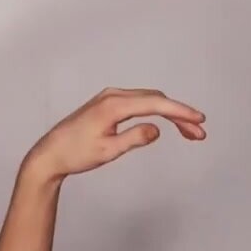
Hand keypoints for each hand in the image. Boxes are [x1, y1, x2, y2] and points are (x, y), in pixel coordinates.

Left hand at [24, 87, 205, 184]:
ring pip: (150, 100)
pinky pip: (140, 102)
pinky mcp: (109, 104)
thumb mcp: (108, 151)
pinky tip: (167, 123)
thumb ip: (134, 139)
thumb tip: (157, 129)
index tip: (199, 119)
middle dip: (181, 115)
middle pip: (157, 100)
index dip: (180, 111)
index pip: (156, 104)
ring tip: (189, 132)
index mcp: (114, 105)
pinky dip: (157, 111)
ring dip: (171, 113)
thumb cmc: (75, 154)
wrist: (51, 154)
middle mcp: (113, 96)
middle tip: (199, 133)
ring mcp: (111, 98)